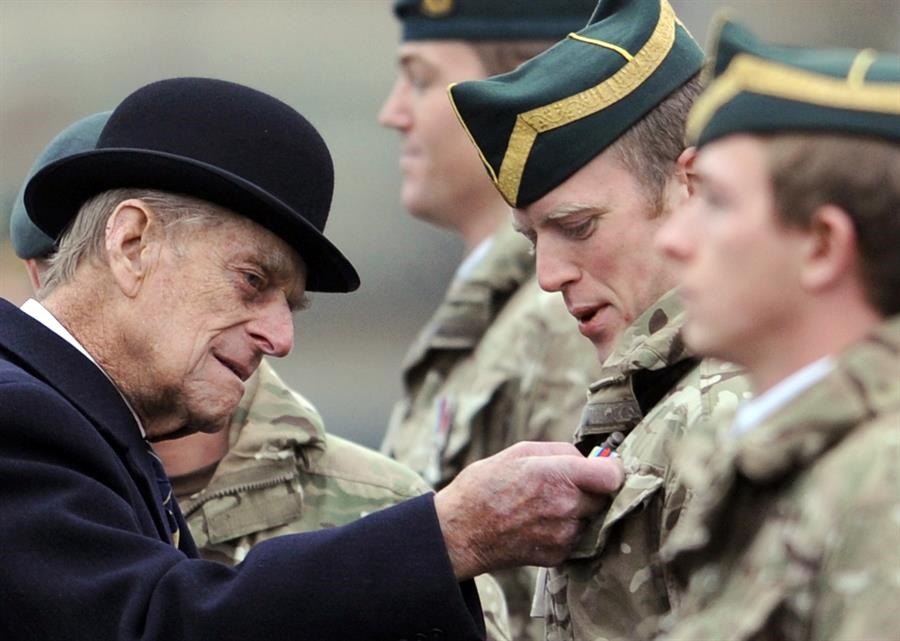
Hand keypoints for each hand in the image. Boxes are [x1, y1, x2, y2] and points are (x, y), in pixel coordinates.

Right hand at [434, 441, 623, 579]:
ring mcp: (564, 534)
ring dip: (581, 511)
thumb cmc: (485, 486)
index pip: (613, 475)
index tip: (603, 467)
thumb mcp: (520, 452)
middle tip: (569, 485)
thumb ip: (562, 452)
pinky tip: (542, 522)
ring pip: (593, 519)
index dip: (611, 468)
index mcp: (558, 475)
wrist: (460, 531)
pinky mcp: (558, 555)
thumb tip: (588, 459)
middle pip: (606, 497)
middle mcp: (566, 507)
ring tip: (550, 505)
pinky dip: (568, 530)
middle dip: (593, 489)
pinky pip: (578, 538)